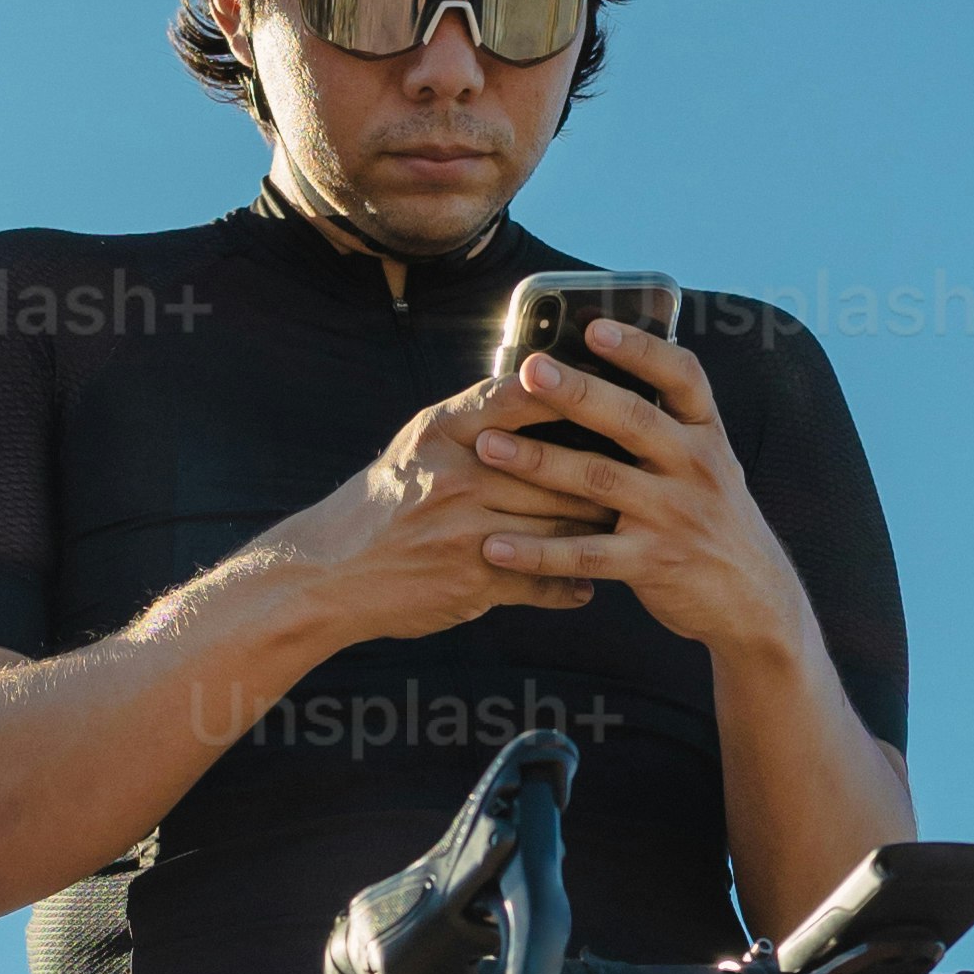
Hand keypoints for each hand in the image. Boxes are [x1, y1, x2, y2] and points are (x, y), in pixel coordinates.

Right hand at [265, 363, 603, 642]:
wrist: (327, 573)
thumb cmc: (382, 502)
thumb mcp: (419, 445)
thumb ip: (476, 420)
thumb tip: (541, 388)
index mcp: (444, 431)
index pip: (520, 398)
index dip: (572, 396)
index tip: (617, 394)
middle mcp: (458, 475)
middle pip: (558, 470)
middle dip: (605, 477)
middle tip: (647, 476)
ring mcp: (467, 530)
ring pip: (560, 527)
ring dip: (599, 533)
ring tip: (629, 530)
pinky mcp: (473, 581)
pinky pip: (542, 581)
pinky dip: (569, 585)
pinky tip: (587, 584)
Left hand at [469, 318, 803, 661]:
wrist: (754, 598)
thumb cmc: (712, 519)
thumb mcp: (707, 464)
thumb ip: (665, 427)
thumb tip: (598, 375)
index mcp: (706, 434)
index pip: (683, 376)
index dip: (641, 349)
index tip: (596, 328)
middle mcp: (694, 467)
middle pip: (632, 420)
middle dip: (577, 392)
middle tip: (529, 371)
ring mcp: (674, 516)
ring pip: (599, 480)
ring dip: (539, 462)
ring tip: (487, 447)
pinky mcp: (652, 564)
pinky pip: (586, 555)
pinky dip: (538, 552)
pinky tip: (495, 545)